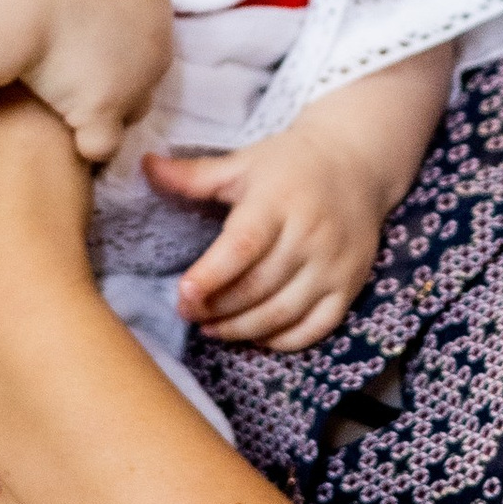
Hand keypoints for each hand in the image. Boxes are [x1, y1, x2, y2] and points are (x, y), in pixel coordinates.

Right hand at [20, 0, 174, 162]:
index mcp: (155, 2)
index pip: (146, 38)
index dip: (113, 46)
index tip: (78, 44)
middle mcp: (158, 44)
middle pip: (145, 77)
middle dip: (113, 80)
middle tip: (68, 76)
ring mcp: (136, 82)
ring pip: (130, 113)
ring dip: (101, 112)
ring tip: (64, 105)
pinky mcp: (106, 112)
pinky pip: (102, 146)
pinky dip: (85, 147)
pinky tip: (64, 137)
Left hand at [148, 115, 387, 351]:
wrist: (358, 162)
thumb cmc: (291, 164)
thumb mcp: (243, 163)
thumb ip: (194, 175)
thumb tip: (144, 167)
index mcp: (279, 201)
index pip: (244, 246)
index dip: (211, 276)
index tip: (183, 293)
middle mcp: (310, 235)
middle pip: (259, 287)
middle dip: (217, 309)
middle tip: (189, 312)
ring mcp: (333, 264)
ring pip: (283, 313)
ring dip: (241, 329)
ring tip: (213, 328)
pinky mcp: (350, 285)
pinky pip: (315, 327)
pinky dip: (282, 341)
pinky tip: (255, 335)